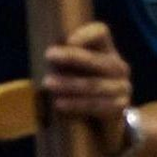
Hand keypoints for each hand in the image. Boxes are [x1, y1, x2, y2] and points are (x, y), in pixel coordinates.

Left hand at [44, 21, 131, 153]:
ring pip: (95, 85)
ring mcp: (122, 87)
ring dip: (70, 84)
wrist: (102, 123)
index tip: (66, 39)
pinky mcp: (120, 107)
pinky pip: (98, 106)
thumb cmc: (78, 88)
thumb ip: (60, 60)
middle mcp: (117, 66)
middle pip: (98, 59)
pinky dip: (77, 105)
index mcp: (105, 50)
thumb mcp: (71, 71)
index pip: (100, 33)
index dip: (85, 34)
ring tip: (48, 83)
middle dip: (73, 57)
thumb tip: (35, 53)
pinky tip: (59, 104)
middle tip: (49, 54)